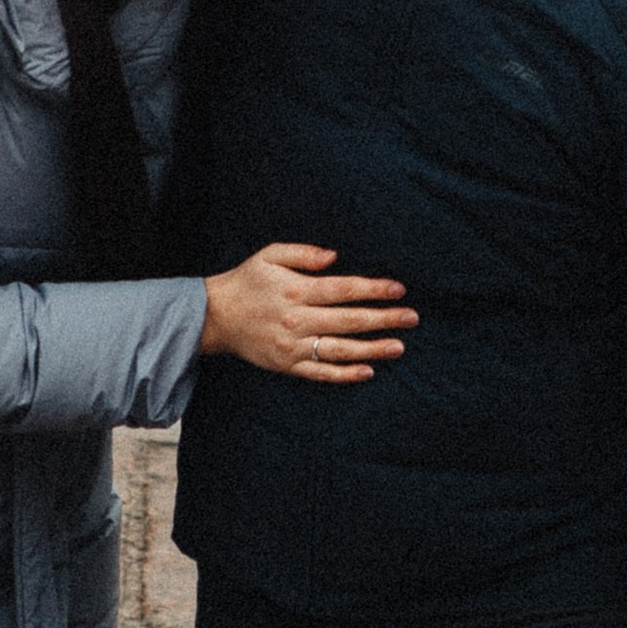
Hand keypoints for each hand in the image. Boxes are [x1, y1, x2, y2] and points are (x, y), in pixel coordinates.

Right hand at [200, 243, 417, 383]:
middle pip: (349, 320)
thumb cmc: (247, 281)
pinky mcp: (287, 365)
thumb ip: (303, 253)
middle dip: (383, 318)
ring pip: (340, 349)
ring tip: (399, 346)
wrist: (215, 316)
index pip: (343, 289)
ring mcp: (293, 346)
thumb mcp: (270, 255)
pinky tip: (368, 371)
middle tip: (411, 318)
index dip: (373, 289)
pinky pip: (321, 372)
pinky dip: (345, 374)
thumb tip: (335, 257)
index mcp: (296, 289)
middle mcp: (297, 319)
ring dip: (372, 348)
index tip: (398, 289)